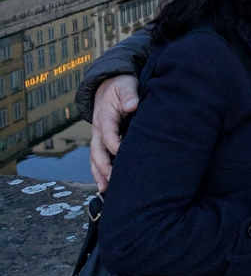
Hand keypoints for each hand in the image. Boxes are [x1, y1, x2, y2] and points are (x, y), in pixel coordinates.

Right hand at [89, 76, 139, 190]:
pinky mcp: (101, 141)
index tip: (122, 153)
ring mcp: (97, 137)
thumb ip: (128, 95)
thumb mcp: (125, 86)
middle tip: (112, 180)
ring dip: (98, 173)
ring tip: (105, 189)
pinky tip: (105, 186)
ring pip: (95, 158)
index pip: (107, 133)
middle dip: (103, 166)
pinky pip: (97, 159)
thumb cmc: (120, 87)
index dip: (114, 144)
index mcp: (105, 116)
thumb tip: (131, 106)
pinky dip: (99, 172)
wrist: (108, 85)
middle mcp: (98, 129)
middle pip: (97, 150)